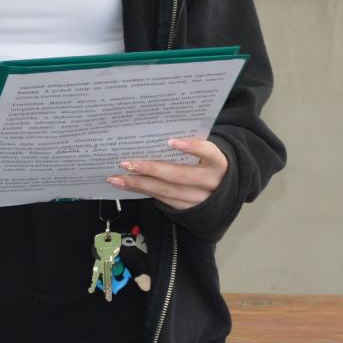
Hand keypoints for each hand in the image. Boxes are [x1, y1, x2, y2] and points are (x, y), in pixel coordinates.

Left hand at [106, 137, 228, 210]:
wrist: (224, 189)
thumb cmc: (206, 162)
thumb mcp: (206, 153)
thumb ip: (189, 144)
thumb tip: (152, 131)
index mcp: (219, 163)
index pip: (208, 152)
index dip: (192, 147)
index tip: (171, 141)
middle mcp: (212, 183)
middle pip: (179, 176)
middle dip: (151, 169)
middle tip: (126, 163)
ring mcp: (201, 199)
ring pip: (167, 191)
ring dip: (139, 184)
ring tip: (117, 178)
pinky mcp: (189, 210)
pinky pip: (163, 200)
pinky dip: (143, 191)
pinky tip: (127, 185)